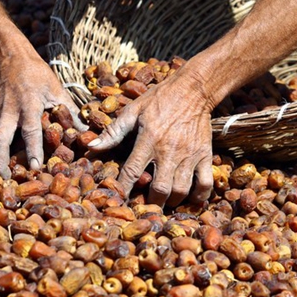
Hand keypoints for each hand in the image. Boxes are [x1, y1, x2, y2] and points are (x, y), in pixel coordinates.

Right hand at [0, 55, 86, 177]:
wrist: (10, 60)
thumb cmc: (38, 77)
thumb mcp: (58, 91)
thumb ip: (71, 113)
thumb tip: (88, 135)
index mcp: (29, 104)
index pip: (30, 130)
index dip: (32, 150)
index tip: (34, 167)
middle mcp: (8, 112)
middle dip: (0, 164)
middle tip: (9, 182)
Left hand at [88, 75, 213, 205]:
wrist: (193, 89)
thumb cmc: (159, 99)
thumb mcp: (133, 111)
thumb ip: (113, 131)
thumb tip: (91, 147)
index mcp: (148, 140)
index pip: (132, 172)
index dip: (124, 189)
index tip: (119, 200)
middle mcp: (169, 151)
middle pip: (160, 189)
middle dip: (151, 203)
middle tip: (145, 206)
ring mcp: (189, 155)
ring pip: (181, 190)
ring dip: (172, 202)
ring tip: (165, 202)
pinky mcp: (205, 155)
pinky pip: (205, 183)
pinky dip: (199, 197)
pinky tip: (190, 199)